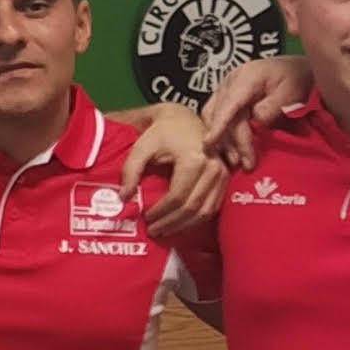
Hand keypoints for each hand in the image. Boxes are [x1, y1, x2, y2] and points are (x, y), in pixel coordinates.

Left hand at [124, 106, 225, 236]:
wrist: (184, 118)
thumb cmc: (162, 131)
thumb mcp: (142, 146)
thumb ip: (130, 170)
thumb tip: (124, 197)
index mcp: (193, 159)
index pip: (177, 197)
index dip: (161, 213)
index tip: (146, 219)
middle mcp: (213, 168)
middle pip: (192, 207)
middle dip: (171, 223)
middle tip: (153, 230)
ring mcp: (222, 174)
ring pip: (205, 211)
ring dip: (184, 226)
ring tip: (164, 231)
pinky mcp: (225, 179)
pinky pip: (213, 206)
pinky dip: (196, 219)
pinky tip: (180, 223)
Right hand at [195, 55, 303, 170]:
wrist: (294, 70)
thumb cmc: (295, 79)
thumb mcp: (292, 90)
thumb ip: (273, 106)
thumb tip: (257, 120)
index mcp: (246, 78)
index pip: (228, 104)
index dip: (219, 125)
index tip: (210, 143)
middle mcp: (230, 82)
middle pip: (219, 114)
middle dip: (228, 142)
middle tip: (244, 163)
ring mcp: (225, 90)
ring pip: (212, 118)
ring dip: (222, 141)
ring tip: (236, 161)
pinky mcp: (225, 99)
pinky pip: (215, 118)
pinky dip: (220, 135)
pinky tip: (230, 149)